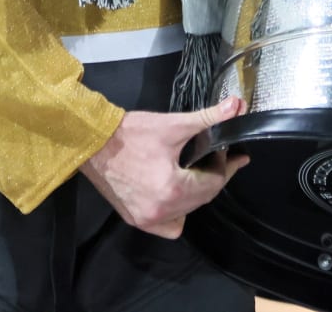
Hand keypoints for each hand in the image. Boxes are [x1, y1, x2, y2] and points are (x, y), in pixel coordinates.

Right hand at [79, 95, 250, 238]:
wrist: (93, 142)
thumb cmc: (133, 132)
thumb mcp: (174, 124)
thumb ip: (209, 118)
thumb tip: (238, 105)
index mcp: (173, 188)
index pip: (214, 182)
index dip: (224, 165)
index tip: (226, 149)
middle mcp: (162, 210)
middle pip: (203, 198)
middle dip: (214, 177)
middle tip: (220, 157)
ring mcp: (147, 219)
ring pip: (187, 211)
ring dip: (197, 194)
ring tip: (200, 172)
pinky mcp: (135, 219)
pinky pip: (167, 225)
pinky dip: (177, 213)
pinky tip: (178, 195)